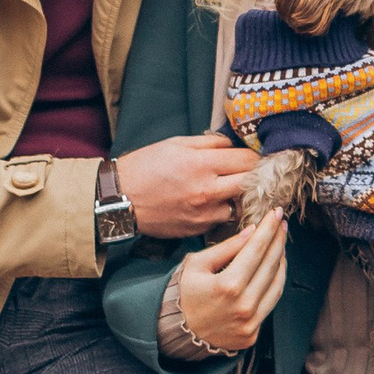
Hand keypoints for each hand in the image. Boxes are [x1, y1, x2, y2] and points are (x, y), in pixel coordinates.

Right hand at [118, 131, 256, 240]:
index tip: (253, 157)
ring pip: (239, 205)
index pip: (247, 160)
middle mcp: (207, 191)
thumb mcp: (175, 144)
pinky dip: (221, 211)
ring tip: (230, 190)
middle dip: (253, 176)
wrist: (120, 199)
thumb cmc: (145, 166)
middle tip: (251, 173)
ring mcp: (204, 213)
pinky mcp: (198, 229)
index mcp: (201, 164)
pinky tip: (212, 204)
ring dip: (238, 197)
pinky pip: (221, 219)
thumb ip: (208, 143)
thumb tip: (231, 145)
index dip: (254, 157)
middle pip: (250, 183)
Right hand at [174, 211, 290, 354]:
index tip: (276, 213)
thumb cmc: (185, 293)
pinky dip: (275, 282)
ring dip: (281, 260)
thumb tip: (252, 231)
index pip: (256, 250)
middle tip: (282, 223)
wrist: (178, 331)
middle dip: (278, 240)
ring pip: (277, 284)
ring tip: (280, 243)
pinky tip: (274, 268)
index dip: (268, 229)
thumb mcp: (197, 264)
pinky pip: (270, 302)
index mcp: (228, 285)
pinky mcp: (253, 333)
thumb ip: (226, 248)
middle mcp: (243, 305)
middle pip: (271, 265)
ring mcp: (250, 322)